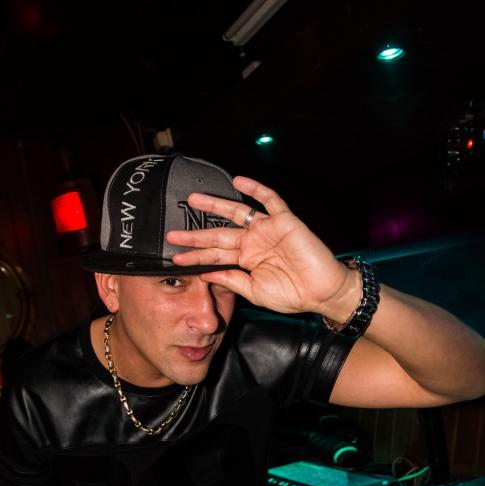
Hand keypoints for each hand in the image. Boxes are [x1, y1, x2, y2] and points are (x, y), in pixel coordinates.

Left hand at [166, 175, 358, 316]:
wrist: (322, 293)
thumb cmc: (293, 294)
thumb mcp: (254, 291)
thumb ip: (232, 281)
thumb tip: (207, 275)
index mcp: (246, 259)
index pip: (216, 254)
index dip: (196, 256)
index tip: (175, 258)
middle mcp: (253, 241)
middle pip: (218, 233)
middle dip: (196, 234)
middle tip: (173, 234)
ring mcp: (267, 229)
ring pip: (237, 212)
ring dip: (215, 205)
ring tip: (194, 198)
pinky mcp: (284, 221)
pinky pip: (269, 200)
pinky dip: (256, 189)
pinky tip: (239, 182)